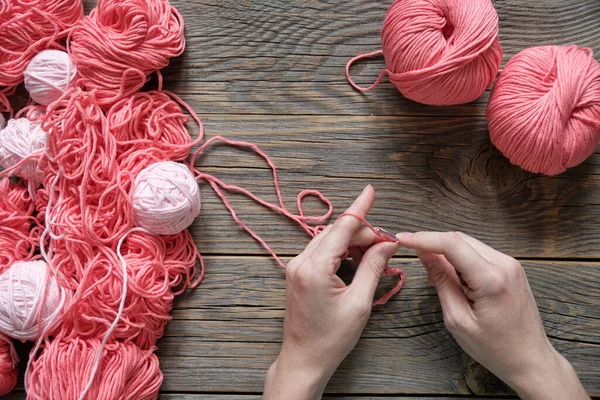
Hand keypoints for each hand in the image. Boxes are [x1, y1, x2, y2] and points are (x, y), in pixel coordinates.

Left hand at [263, 185, 400, 399]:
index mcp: (314, 268)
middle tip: (387, 245)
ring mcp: (295, 267)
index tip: (371, 190)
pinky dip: (340, 251)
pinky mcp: (297, 273)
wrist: (303, 359)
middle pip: (336, 232)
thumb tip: (387, 243)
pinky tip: (356, 260)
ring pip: (329, 240)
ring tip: (375, 254)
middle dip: (363, 232)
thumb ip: (372, 267)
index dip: (359, 208)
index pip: (341, 228)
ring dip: (352, 241)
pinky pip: (321, 251)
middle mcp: (300, 262)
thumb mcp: (359, 303)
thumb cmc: (330, 338)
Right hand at [398, 231, 588, 399]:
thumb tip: (425, 254)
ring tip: (437, 279)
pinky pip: (478, 253)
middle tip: (416, 261)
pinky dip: (461, 260)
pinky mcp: (510, 268)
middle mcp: (504, 264)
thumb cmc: (495, 348)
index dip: (423, 238)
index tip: (402, 238)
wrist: (531, 359)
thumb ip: (441, 282)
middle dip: (433, 245)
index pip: (451, 243)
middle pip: (459, 239)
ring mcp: (510, 264)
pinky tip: (455, 279)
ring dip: (447, 254)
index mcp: (491, 279)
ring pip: (468, 244)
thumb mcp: (458, 319)